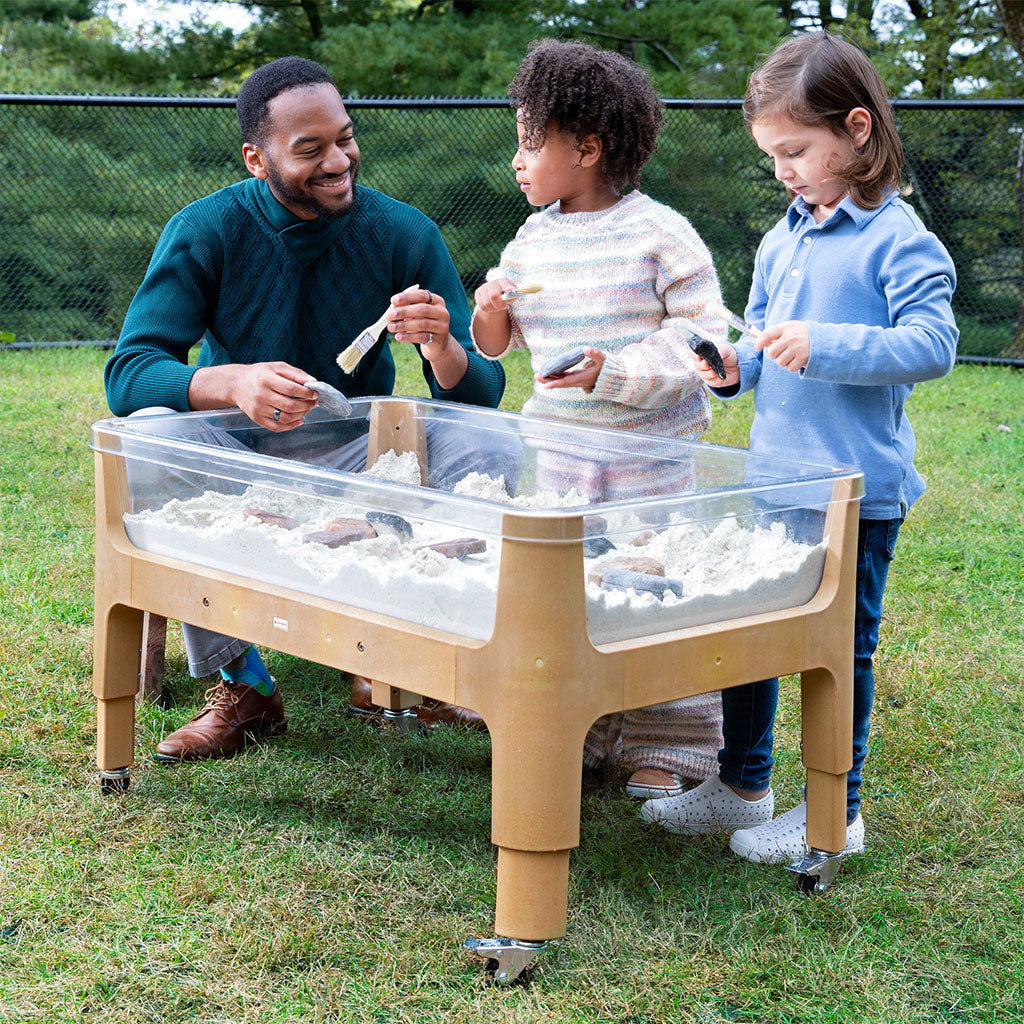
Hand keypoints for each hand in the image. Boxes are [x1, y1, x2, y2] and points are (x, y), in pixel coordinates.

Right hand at [189, 361, 316, 430]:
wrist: (236, 384)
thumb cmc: (259, 374)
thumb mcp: (277, 367)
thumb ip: (296, 373)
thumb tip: (313, 381)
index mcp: (266, 379)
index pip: (291, 389)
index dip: (307, 393)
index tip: (315, 393)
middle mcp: (261, 395)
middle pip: (290, 405)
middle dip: (307, 405)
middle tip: (314, 403)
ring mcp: (258, 409)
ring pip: (285, 417)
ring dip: (301, 415)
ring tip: (307, 409)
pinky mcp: (257, 418)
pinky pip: (277, 427)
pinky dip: (291, 426)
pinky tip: (299, 420)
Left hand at [388, 284, 450, 361]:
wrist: (438, 344)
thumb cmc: (424, 324)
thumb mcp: (417, 314)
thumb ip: (407, 308)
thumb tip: (392, 309)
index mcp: (437, 301)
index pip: (422, 295)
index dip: (407, 297)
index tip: (393, 300)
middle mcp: (442, 312)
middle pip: (422, 309)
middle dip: (404, 312)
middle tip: (389, 315)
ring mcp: (442, 327)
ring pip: (422, 324)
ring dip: (404, 325)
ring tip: (391, 327)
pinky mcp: (439, 340)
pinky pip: (422, 337)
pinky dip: (408, 337)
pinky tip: (398, 336)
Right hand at [473, 278, 515, 314]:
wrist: (496, 295)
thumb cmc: (506, 296)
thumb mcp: (512, 295)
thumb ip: (513, 294)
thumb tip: (511, 290)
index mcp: (503, 281)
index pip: (505, 284)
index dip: (507, 287)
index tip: (510, 290)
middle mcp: (492, 282)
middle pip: (494, 296)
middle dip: (499, 305)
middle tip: (503, 307)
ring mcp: (484, 287)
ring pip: (486, 303)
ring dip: (493, 309)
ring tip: (497, 307)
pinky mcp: (477, 292)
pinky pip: (481, 305)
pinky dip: (487, 309)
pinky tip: (491, 307)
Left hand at [538, 347, 604, 391]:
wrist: (611, 376)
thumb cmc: (607, 366)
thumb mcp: (603, 358)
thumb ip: (595, 353)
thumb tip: (585, 348)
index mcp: (583, 377)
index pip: (567, 381)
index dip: (556, 383)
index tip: (546, 386)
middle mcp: (578, 381)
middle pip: (561, 383)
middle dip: (548, 380)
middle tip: (536, 376)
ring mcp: (576, 380)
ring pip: (561, 381)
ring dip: (549, 379)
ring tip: (538, 375)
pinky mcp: (576, 377)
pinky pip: (563, 378)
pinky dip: (555, 376)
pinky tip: (548, 372)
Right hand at [692, 342, 739, 387]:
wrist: (738, 366)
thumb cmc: (730, 355)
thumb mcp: (726, 349)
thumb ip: (721, 351)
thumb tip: (718, 355)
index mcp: (703, 353)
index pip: (693, 353)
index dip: (693, 355)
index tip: (698, 357)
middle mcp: (702, 363)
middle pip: (697, 365)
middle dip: (701, 365)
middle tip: (707, 364)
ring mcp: (706, 373)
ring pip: (702, 374)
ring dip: (707, 374)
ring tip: (714, 372)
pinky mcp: (712, 381)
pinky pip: (710, 382)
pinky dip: (715, 380)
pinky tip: (719, 378)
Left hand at [755, 320, 809, 372]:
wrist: (825, 339)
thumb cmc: (804, 334)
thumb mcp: (792, 328)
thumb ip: (778, 334)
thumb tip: (763, 345)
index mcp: (787, 327)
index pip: (767, 334)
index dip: (759, 342)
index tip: (757, 348)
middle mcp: (791, 337)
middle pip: (771, 352)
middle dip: (774, 355)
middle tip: (782, 352)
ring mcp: (797, 348)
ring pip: (780, 362)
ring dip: (784, 361)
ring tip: (792, 355)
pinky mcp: (804, 358)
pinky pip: (790, 368)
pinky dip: (792, 366)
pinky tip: (798, 360)